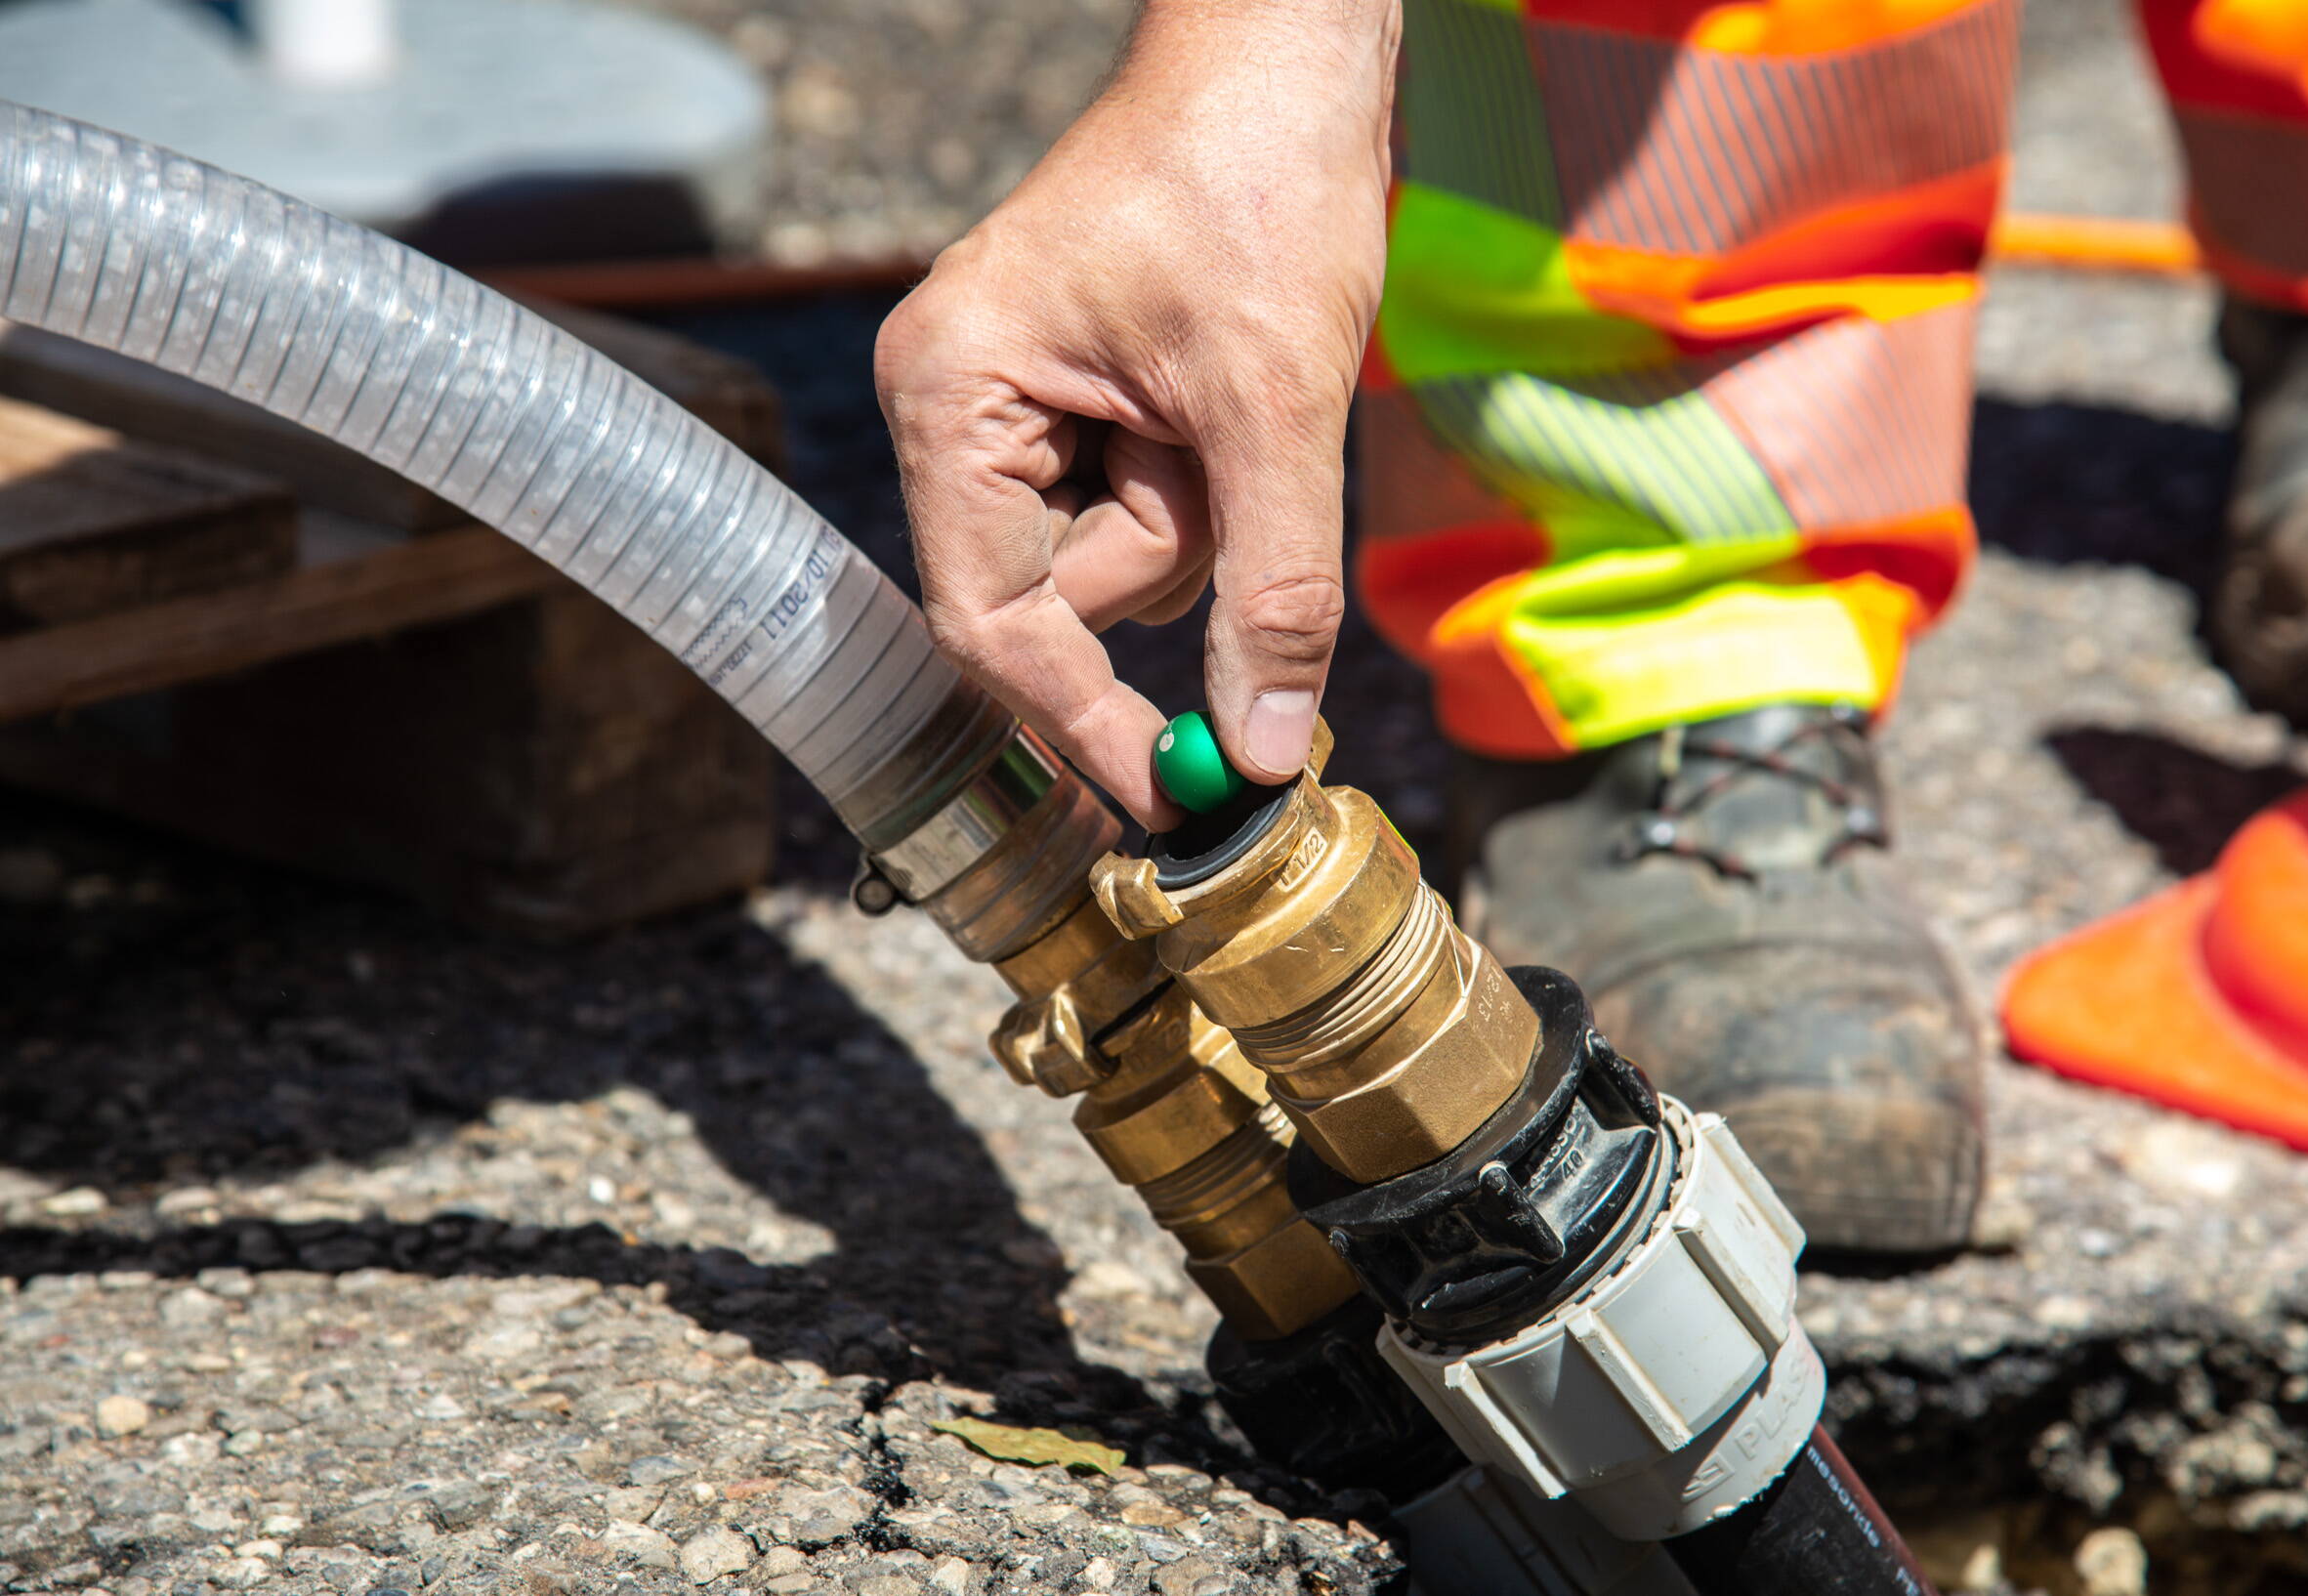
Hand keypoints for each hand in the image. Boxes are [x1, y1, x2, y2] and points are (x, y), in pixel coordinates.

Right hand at [874, 0, 1397, 828]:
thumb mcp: (1276, 407)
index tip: (1176, 799)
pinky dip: (1207, 479)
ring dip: (1204, 511)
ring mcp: (1013, 404)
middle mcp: (957, 405)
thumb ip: (1271, 593)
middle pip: (1062, 594)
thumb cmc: (1257, 183)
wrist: (1285, 54)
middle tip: (1237, 442)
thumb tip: (1265, 756)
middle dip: (1176, 546)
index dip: (1085, 722)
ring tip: (1237, 388)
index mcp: (954, 395)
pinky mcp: (1075, 401)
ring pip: (1117, 559)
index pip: (995, 622)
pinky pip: (1141, 503)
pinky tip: (1231, 387)